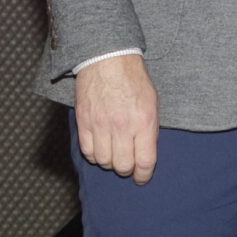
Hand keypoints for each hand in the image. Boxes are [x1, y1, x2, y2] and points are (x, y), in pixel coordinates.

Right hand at [74, 53, 159, 183]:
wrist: (107, 58)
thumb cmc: (133, 79)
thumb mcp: (152, 103)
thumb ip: (149, 130)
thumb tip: (145, 153)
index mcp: (143, 122)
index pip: (145, 162)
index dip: (144, 175)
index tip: (142, 178)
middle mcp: (122, 126)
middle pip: (122, 165)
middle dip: (127, 169)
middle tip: (128, 163)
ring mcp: (101, 125)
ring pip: (103, 161)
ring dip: (109, 162)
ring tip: (113, 153)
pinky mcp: (84, 121)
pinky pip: (87, 151)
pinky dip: (93, 155)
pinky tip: (99, 148)